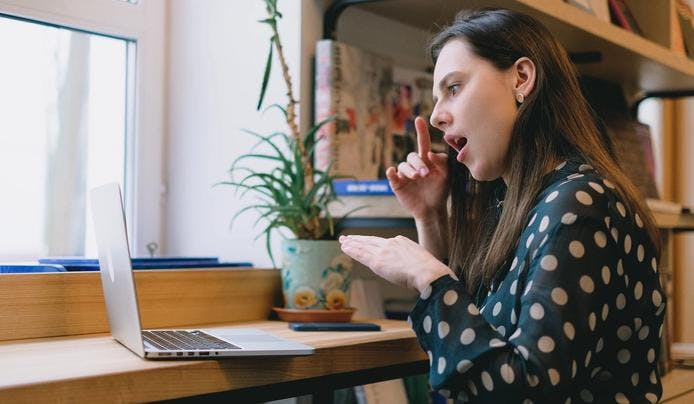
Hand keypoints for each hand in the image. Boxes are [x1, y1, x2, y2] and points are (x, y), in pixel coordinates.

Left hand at [339, 234, 453, 293]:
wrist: (428, 272)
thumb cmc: (430, 272)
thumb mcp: (422, 262)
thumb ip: (414, 263)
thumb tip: (415, 272)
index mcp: (402, 242)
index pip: (384, 242)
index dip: (373, 242)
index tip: (367, 241)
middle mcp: (391, 243)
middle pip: (371, 241)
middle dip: (359, 239)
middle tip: (348, 237)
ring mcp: (384, 251)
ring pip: (364, 246)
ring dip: (352, 244)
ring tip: (343, 241)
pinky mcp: (378, 261)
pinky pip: (361, 254)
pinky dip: (352, 250)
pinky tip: (345, 248)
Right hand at [386, 116, 448, 219]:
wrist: (433, 209)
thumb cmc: (440, 191)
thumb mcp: (447, 176)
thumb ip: (442, 162)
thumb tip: (429, 154)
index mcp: (426, 160)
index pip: (423, 143)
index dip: (421, 131)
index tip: (419, 119)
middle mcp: (414, 165)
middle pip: (413, 156)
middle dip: (419, 164)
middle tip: (425, 174)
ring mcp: (405, 174)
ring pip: (403, 165)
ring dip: (410, 170)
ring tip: (418, 177)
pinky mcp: (397, 184)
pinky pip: (392, 175)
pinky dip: (391, 173)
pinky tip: (392, 172)